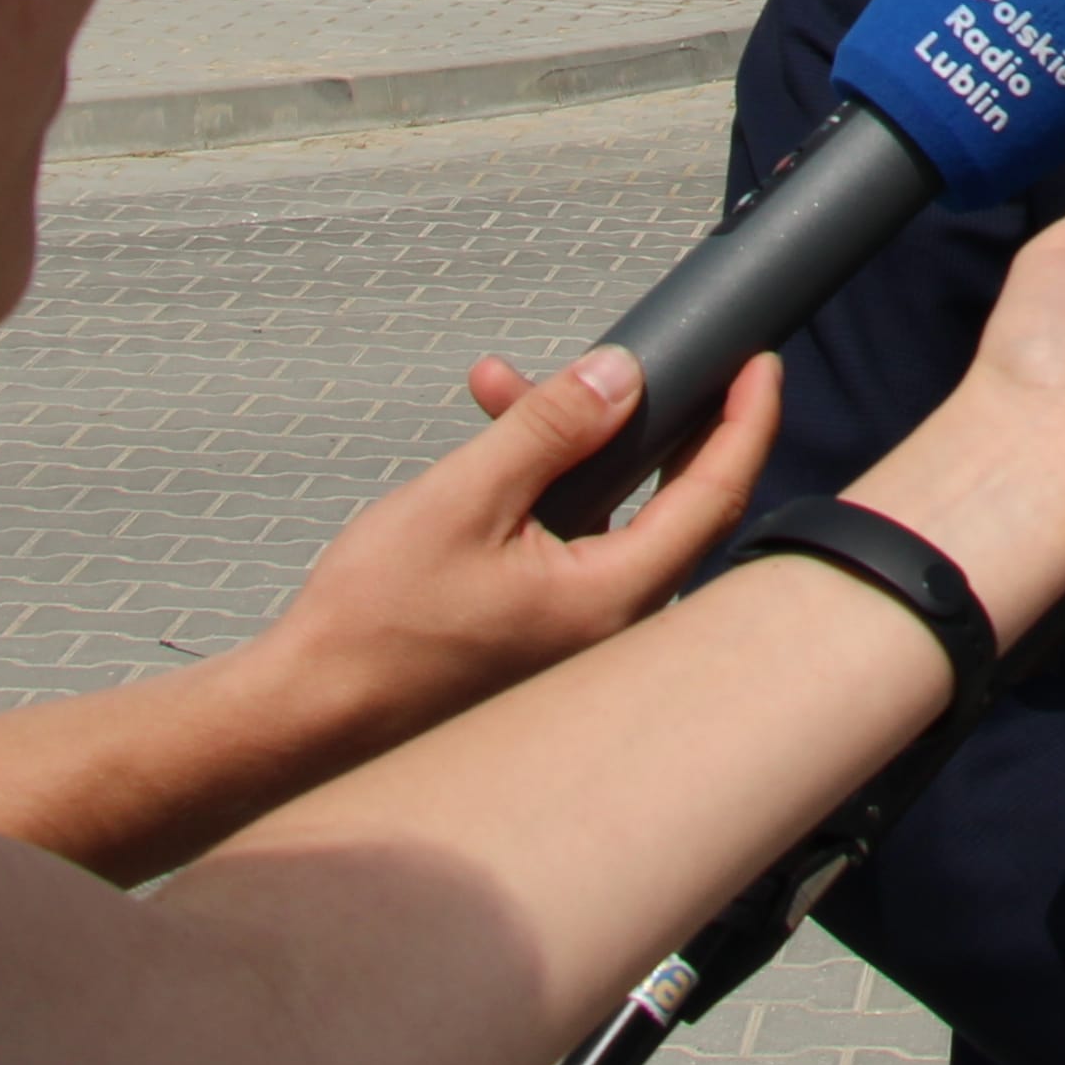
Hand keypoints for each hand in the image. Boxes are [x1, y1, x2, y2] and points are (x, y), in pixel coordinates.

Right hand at [250, 344, 777, 759]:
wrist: (305, 707)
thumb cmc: (377, 622)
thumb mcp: (467, 497)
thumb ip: (551, 430)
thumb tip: (622, 375)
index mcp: (612, 599)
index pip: (713, 496)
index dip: (743, 420)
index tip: (758, 361)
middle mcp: (610, 623)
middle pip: (672, 501)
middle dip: (651, 415)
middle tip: (660, 356)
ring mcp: (575, 631)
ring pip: (607, 511)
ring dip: (567, 442)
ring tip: (502, 387)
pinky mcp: (538, 629)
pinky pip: (566, 538)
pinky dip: (538, 486)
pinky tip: (487, 437)